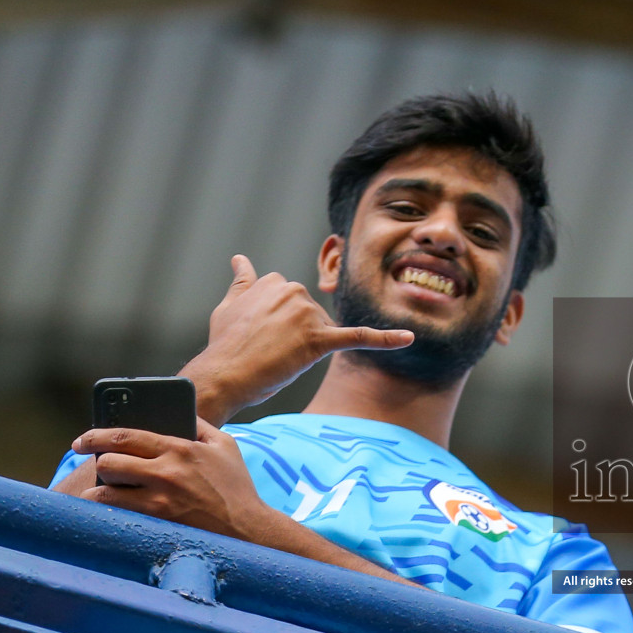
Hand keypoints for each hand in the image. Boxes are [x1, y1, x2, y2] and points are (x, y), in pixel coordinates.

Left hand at [74, 419, 274, 541]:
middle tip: (98, 466)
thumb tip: (180, 413)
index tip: (82, 441)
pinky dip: (108, 510)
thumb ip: (200, 426)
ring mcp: (160, 498)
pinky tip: (107, 510)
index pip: (126, 435)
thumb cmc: (237, 486)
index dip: (96, 436)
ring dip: (99, 489)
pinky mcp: (158, 521)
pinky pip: (118, 512)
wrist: (248, 528)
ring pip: (108, 489)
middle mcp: (166, 471)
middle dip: (98, 462)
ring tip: (98, 491)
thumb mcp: (225, 446)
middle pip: (110, 461)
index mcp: (180, 448)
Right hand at [182, 255, 412, 423]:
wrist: (224, 374)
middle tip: (269, 349)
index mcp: (275, 281)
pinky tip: (408, 339)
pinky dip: (385, 339)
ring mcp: (307, 315)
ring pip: (324, 330)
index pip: (295, 301)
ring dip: (306, 346)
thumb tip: (240, 258)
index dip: (282, 323)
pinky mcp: (318, 341)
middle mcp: (293, 290)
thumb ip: (242, 282)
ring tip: (279, 356)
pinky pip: (357, 337)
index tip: (262, 334)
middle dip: (297, 334)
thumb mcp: (228, 305)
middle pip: (313, 315)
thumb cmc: (225, 344)